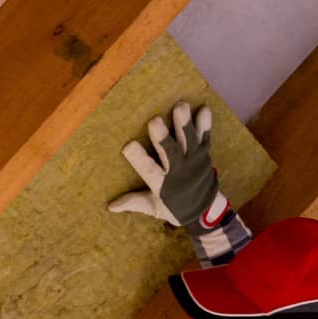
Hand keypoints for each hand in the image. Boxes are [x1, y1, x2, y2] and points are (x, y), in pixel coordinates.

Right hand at [108, 101, 229, 232]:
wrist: (206, 212)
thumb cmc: (175, 207)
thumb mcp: (154, 208)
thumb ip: (134, 202)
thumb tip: (111, 205)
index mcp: (163, 185)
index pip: (149, 171)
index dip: (139, 159)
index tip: (128, 146)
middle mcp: (179, 172)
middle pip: (170, 153)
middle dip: (163, 137)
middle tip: (155, 121)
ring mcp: (194, 162)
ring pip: (188, 142)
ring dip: (184, 125)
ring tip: (180, 106)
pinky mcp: (204, 154)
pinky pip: (205, 138)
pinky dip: (205, 125)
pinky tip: (203, 110)